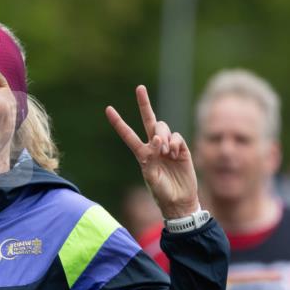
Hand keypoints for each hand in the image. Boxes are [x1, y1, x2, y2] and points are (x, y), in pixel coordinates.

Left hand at [106, 86, 200, 218]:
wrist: (180, 201)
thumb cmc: (162, 193)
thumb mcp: (151, 178)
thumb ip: (151, 159)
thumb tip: (156, 140)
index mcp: (142, 154)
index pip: (128, 135)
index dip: (119, 123)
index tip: (108, 109)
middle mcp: (154, 147)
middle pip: (148, 121)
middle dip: (144, 104)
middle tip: (139, 88)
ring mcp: (168, 147)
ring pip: (163, 128)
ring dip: (163, 136)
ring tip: (166, 152)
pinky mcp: (181, 149)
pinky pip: (176, 136)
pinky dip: (174, 142)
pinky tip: (175, 154)